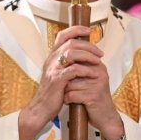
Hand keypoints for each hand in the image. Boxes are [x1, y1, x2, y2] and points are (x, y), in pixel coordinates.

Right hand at [18, 25, 122, 139]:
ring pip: (72, 53)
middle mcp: (51, 60)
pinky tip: (93, 73)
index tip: (90, 31)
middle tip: (100, 52)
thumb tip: (81, 54)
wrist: (40, 109)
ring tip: (98, 61)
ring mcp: (53, 69)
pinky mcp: (58, 80)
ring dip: (88, 55)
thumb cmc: (52, 92)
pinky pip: (74, 70)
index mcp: (52, 57)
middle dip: (88, 45)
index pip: (62, 35)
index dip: (76, 30)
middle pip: (71, 42)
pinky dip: (86, 70)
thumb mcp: (58, 74)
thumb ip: (66, 64)